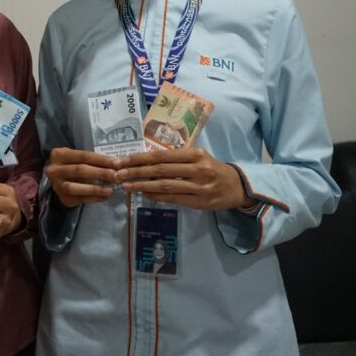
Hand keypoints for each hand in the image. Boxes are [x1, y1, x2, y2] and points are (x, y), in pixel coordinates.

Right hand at [44, 147, 120, 207]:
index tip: (118, 163)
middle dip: (101, 173)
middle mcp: (54, 170)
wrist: (59, 179)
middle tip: (117, 176)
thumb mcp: (78, 157)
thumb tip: (115, 165)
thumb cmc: (73, 164)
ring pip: (76, 187)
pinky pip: (79, 199)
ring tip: (110, 189)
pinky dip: (94, 198)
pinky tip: (105, 196)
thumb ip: (92, 160)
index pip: (83, 156)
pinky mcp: (62, 199)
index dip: (101, 160)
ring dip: (95, 188)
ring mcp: (57, 185)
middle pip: (80, 170)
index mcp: (59, 155)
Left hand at [116, 148, 251, 210]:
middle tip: (118, 173)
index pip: (161, 156)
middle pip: (160, 170)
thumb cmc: (212, 168)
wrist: (237, 186)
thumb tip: (146, 162)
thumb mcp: (197, 157)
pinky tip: (143, 194)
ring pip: (164, 185)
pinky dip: (156, 196)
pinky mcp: (200, 202)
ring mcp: (199, 186)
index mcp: (194, 154)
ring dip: (142, 185)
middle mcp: (197, 168)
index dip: (140, 158)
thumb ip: (175, 159)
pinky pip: (173, 198)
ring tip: (126, 185)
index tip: (123, 160)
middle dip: (136, 171)